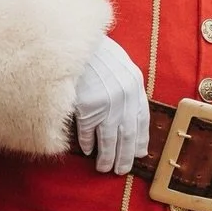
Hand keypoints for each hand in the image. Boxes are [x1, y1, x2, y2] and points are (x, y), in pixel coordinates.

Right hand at [73, 36, 149, 174]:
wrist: (69, 41)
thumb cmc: (92, 52)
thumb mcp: (118, 63)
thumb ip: (125, 86)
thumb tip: (128, 113)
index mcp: (134, 84)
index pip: (142, 119)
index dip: (141, 140)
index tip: (138, 154)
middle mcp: (124, 96)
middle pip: (128, 134)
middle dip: (125, 155)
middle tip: (122, 169)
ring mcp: (107, 103)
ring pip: (110, 139)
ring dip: (108, 157)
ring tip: (105, 168)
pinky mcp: (88, 108)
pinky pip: (89, 133)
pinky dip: (88, 144)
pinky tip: (87, 151)